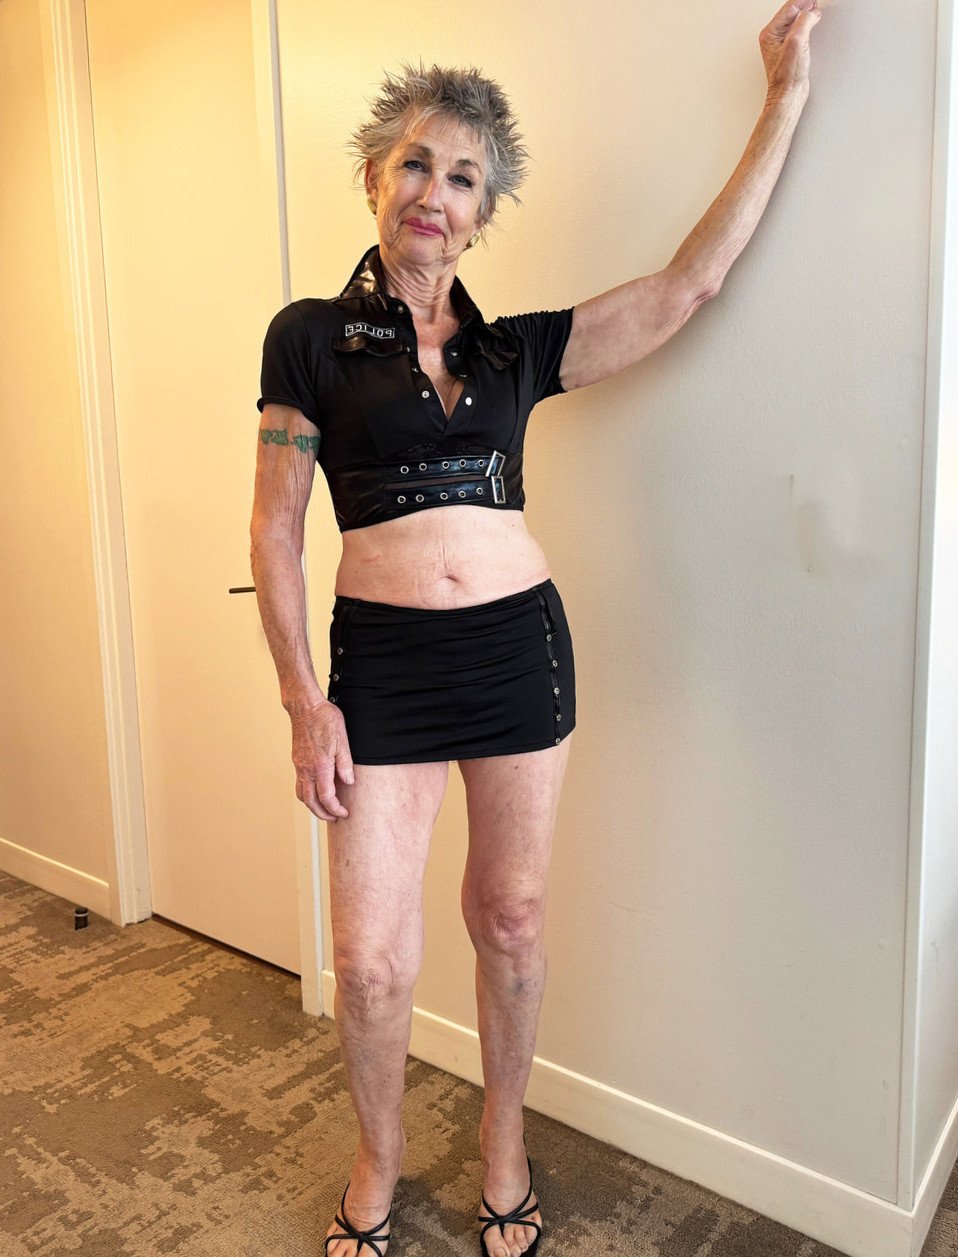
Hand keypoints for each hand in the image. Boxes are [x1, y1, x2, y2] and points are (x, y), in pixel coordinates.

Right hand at [289, 700, 354, 820]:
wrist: (305, 706)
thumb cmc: (325, 719)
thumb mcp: (342, 740)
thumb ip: (345, 763)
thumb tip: (349, 782)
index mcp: (319, 766)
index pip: (326, 797)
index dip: (336, 809)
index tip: (344, 813)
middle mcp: (306, 769)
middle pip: (310, 801)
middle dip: (322, 814)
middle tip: (334, 818)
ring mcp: (299, 765)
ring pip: (301, 794)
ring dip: (312, 806)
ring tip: (324, 809)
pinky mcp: (297, 760)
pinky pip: (299, 783)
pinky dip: (307, 793)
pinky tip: (316, 790)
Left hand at [760, 0, 822, 104]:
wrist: (788, 95)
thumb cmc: (787, 76)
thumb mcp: (797, 41)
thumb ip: (804, 21)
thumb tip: (811, 12)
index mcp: (770, 33)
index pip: (789, 8)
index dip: (804, 0)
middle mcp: (773, 38)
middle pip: (791, 13)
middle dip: (805, 5)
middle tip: (815, 1)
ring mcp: (780, 44)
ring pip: (794, 21)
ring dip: (806, 14)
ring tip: (815, 9)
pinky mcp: (788, 51)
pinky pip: (797, 31)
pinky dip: (806, 25)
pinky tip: (812, 23)